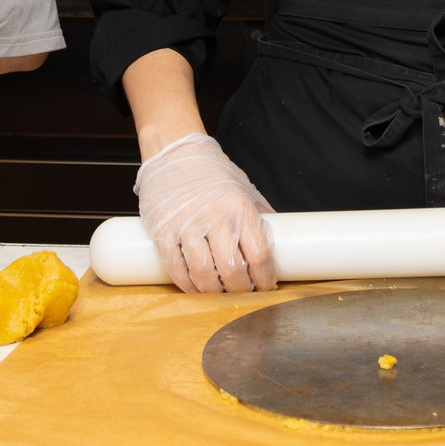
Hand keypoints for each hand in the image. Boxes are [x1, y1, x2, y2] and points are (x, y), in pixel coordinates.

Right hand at [135, 132, 275, 293]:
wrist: (174, 152)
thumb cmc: (211, 171)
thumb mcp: (243, 187)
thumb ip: (259, 213)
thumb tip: (281, 238)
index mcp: (240, 208)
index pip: (260, 254)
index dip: (265, 277)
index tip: (266, 285)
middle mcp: (215, 218)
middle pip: (232, 270)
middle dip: (240, 290)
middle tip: (242, 293)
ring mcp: (187, 225)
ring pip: (203, 273)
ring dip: (213, 292)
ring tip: (219, 293)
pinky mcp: (163, 231)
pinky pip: (175, 267)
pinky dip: (186, 284)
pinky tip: (194, 288)